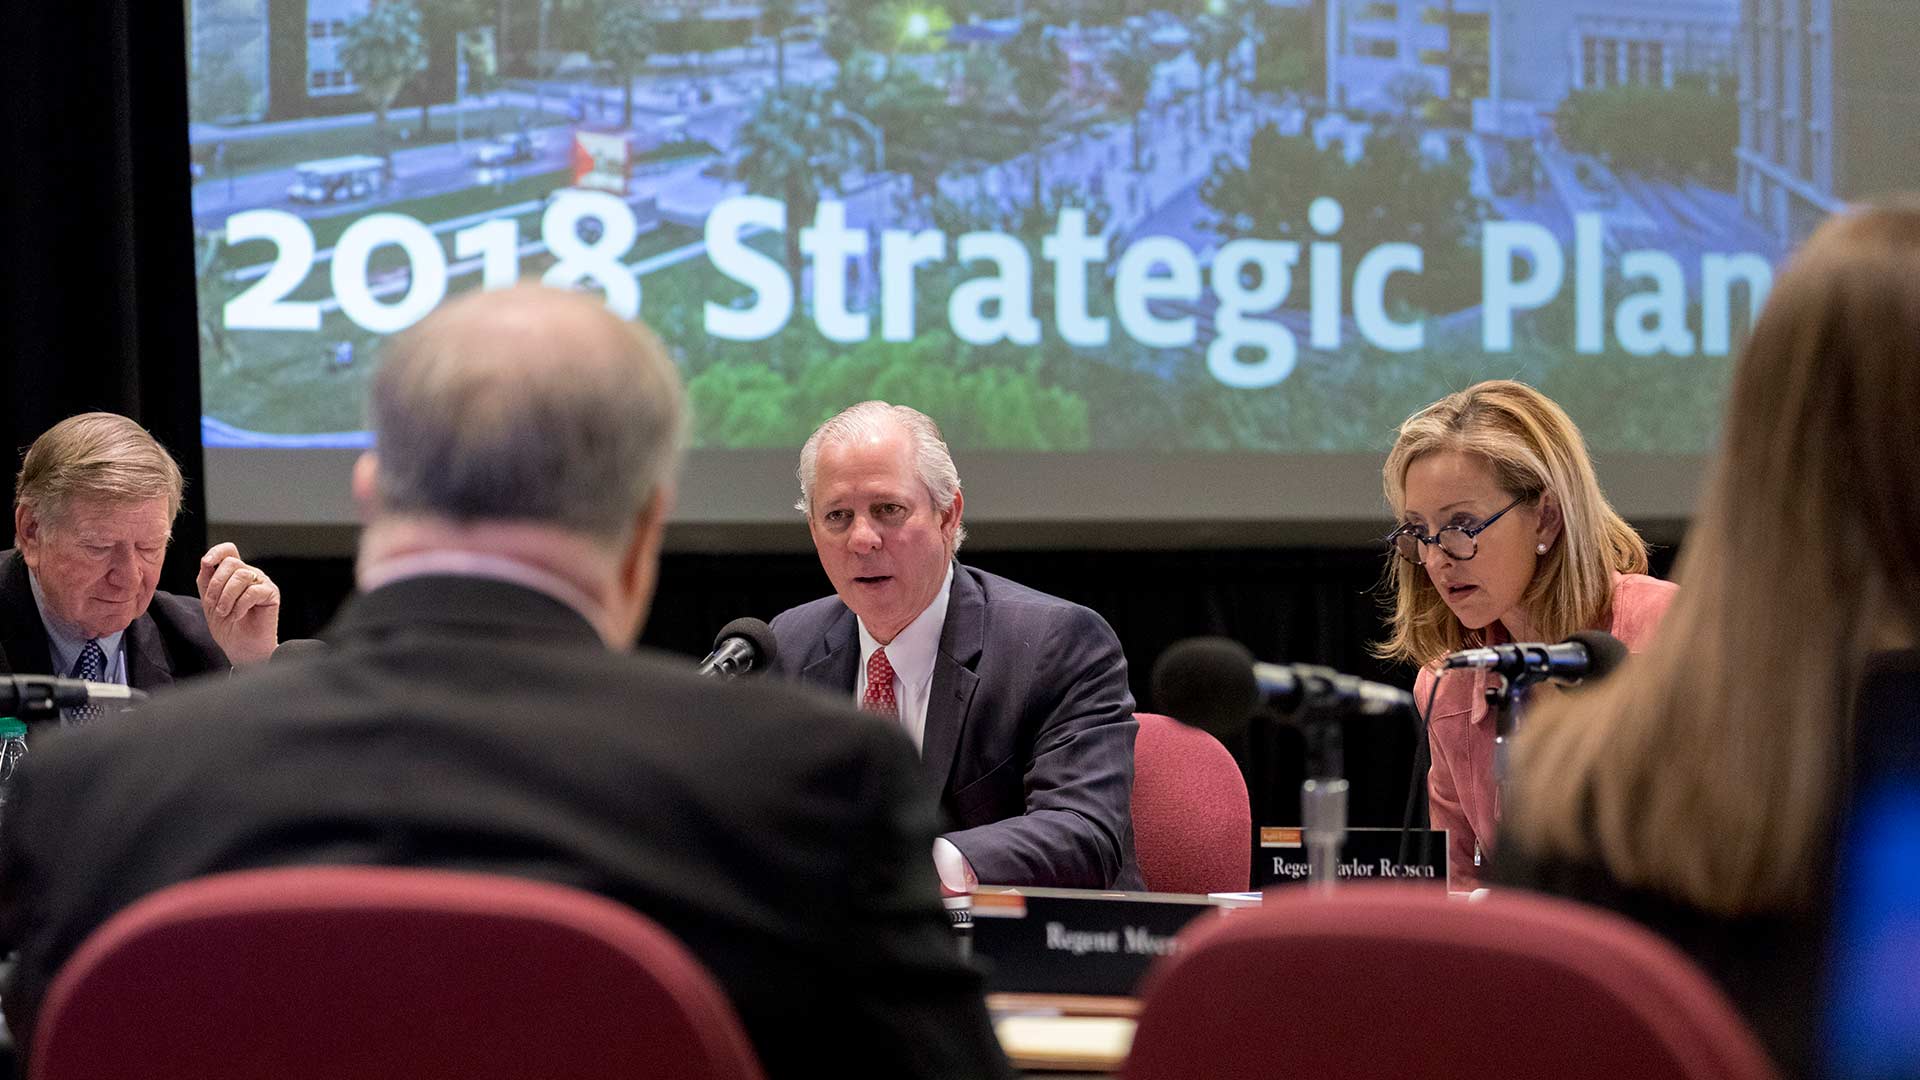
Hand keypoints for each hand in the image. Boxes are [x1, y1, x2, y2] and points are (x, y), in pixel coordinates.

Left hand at [196, 543, 280, 665]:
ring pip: (241, 576)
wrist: (242, 648)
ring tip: (224, 612)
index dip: (217, 551)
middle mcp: (249, 575)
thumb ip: (206, 581)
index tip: (206, 562)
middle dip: (216, 584)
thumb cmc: (228, 627)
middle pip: (231, 563)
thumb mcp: (209, 602)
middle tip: (213, 605)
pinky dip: (239, 605)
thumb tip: (206, 561)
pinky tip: (237, 616)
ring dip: (227, 597)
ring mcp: (261, 583)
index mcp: (234, 574)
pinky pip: (253, 591)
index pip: (229, 550)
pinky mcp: (271, 594)